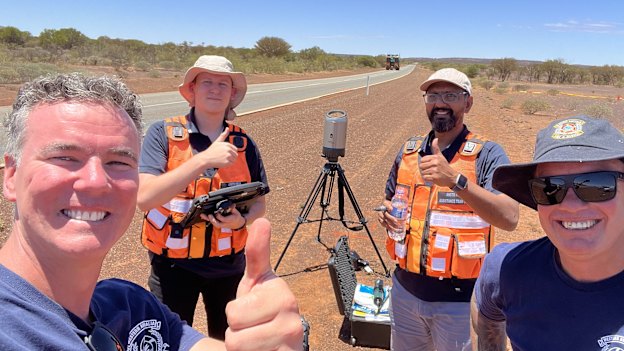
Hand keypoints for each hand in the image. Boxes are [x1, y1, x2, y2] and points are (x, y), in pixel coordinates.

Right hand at [197, 128, 237, 168]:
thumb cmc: (211, 150)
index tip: (224, 153)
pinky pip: (232, 163)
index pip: (235, 149)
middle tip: (222, 157)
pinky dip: (228, 164)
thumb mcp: (217, 141)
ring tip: (222, 159)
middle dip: (231, 156)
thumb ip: (223, 135)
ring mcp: (228, 156)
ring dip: (230, 160)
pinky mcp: (227, 162)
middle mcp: (228, 149)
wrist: (205, 159)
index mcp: (227, 144)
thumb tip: (227, 128)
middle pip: (236, 154)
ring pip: (234, 159)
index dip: (230, 152)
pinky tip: (222, 162)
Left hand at [203, 206, 245, 229]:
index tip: (217, 212)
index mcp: (230, 220)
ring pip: (214, 224)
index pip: (223, 219)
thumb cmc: (236, 217)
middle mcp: (225, 223)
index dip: (219, 216)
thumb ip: (233, 208)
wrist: (237, 224)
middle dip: (213, 220)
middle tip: (209, 215)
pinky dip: (207, 219)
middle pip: (217, 224)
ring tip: (203, 215)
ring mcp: (221, 224)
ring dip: (208, 219)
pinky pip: (213, 222)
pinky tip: (203, 216)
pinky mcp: (219, 224)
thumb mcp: (236, 212)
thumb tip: (232, 205)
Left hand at [224, 218, 302, 350]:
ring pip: (239, 349)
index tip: (252, 309)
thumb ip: (257, 253)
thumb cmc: (263, 310)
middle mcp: (293, 321)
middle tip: (253, 328)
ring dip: (243, 348)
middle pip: (234, 337)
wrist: (277, 342)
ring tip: (258, 341)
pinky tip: (264, 350)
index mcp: (282, 296)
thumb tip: (262, 220)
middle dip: (237, 334)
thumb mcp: (256, 282)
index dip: (235, 314)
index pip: (233, 313)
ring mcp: (292, 343)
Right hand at [377, 201, 404, 232]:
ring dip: (390, 224)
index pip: (385, 203)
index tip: (392, 209)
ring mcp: (380, 215)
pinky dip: (388, 228)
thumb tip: (409, 211)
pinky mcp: (380, 220)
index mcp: (385, 203)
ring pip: (384, 220)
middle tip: (396, 221)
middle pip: (385, 214)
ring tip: (397, 227)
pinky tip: (392, 231)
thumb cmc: (394, 206)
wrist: (388, 208)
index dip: (388, 206)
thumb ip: (404, 207)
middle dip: (391, 218)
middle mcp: (382, 209)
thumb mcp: (397, 204)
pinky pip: (383, 224)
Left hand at [419, 138, 456, 187]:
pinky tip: (432, 177)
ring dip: (426, 174)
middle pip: (421, 166)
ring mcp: (435, 170)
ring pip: (423, 172)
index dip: (425, 163)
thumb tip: (435, 139)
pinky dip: (427, 178)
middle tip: (431, 170)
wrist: (452, 177)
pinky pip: (425, 177)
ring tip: (432, 173)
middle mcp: (435, 163)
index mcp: (436, 157)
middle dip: (425, 169)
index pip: (423, 159)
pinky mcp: (434, 177)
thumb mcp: (441, 156)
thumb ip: (436, 148)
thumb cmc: (445, 166)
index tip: (430, 164)